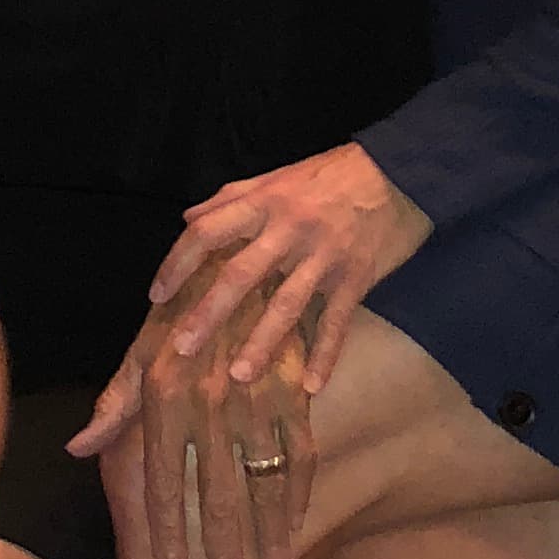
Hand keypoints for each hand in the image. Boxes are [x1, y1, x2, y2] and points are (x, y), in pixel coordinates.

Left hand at [70, 278, 317, 558]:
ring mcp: (257, 398)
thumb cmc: (181, 313)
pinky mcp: (293, 391)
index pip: (165, 480)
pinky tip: (294, 533)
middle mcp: (211, 402)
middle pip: (219, 493)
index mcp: (166, 396)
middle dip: (225, 553)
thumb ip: (113, 405)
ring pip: (266, 483)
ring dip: (270, 537)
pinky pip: (301, 455)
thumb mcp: (141, 353)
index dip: (168, 531)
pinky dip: (299, 498)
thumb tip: (77, 448)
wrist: (240, 260)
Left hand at [95, 142, 430, 415]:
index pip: (208, 232)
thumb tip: (189, 218)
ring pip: (287, 304)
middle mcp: (289, 230)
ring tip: (238, 375)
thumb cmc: (332, 174)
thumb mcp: (277, 176)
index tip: (157, 295)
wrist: (401, 171)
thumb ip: (232, 197)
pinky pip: (338, 321)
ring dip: (262, 342)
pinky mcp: (356, 277)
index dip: (178, 262)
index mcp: (265, 203)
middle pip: (241, 274)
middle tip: (182, 348)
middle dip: (209, 312)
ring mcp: (324, 257)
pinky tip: (312, 387)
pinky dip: (326, 354)